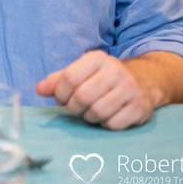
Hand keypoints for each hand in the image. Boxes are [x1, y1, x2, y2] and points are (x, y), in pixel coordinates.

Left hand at [35, 50, 154, 129]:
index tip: (61, 99)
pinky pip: (113, 124)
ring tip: (90, 111)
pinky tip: (107, 116)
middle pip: (83, 97)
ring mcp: (130, 89)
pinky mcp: (140, 107)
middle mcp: (115, 71)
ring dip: (89, 117)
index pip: (69, 78)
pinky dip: (105, 124)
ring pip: (98, 112)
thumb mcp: (81, 72)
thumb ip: (58, 80)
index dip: (60, 93)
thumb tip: (39, 89)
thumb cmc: (102, 79)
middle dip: (74, 107)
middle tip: (76, 108)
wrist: (142, 82)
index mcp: (97, 59)